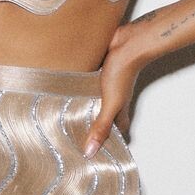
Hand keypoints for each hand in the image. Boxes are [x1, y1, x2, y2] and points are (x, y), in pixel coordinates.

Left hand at [82, 27, 146, 156]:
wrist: (127, 43)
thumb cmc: (123, 72)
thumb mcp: (110, 104)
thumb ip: (100, 126)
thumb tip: (91, 151)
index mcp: (119, 108)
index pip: (117, 128)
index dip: (110, 138)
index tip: (99, 149)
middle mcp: (113, 97)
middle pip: (105, 113)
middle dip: (94, 123)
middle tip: (78, 132)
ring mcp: (107, 83)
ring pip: (96, 98)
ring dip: (86, 104)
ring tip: (68, 112)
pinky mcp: (98, 70)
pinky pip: (89, 82)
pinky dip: (81, 86)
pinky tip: (69, 86)